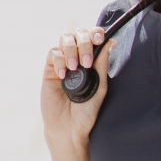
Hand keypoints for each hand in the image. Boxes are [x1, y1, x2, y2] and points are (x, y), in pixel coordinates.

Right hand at [41, 26, 111, 157]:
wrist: (70, 128)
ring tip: (75, 68)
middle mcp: (78, 57)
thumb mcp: (99, 87)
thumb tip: (111, 41)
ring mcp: (63, 62)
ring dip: (71, 49)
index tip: (100, 38)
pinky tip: (63, 75)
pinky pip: (53, 53)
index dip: (96, 32)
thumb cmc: (87, 111)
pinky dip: (59, 60)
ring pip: (65, 38)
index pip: (93, 37)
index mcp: (92, 60)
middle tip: (87, 62)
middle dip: (84, 42)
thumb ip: (102, 65)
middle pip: (79, 33)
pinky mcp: (50, 70)